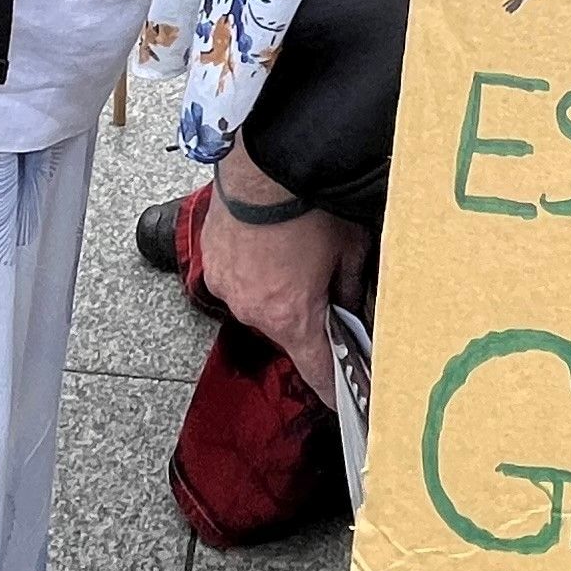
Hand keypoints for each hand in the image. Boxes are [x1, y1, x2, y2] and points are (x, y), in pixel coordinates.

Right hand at [191, 151, 367, 398]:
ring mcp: (228, 289)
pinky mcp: (212, 265)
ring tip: (295, 255)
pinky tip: (270, 244)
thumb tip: (359, 310)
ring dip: (279, 290)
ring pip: (262, 305)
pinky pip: (239, 280)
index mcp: (292, 318)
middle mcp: (254, 313)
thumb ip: (355, 290)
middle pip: (290, 333)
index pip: (318, 373)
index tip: (349, 404)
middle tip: (325, 286)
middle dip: (309, 317)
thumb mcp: (349, 249)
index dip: (336, 391)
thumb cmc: (308, 206)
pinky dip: (254, 271)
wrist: (260, 165)